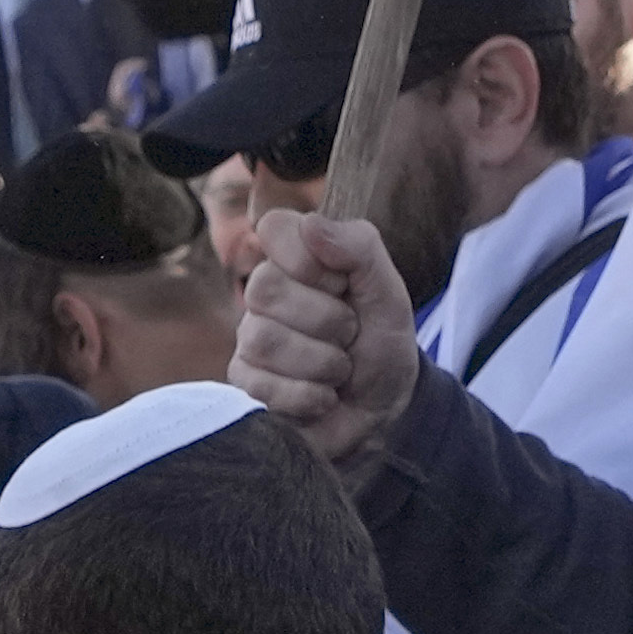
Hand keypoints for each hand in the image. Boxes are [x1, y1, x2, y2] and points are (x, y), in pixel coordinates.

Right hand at [232, 205, 426, 478]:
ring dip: (322, 362)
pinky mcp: (245, 381)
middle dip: (325, 319)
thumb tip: (310, 225)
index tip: (342, 283)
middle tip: (349, 333)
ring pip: (264, 339)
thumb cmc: (381, 343)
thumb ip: (359, 247)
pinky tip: (323, 396)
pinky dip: (309, 396)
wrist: (382, 408)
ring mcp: (250, 336)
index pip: (274, 228)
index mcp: (298, 257)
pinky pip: (263, 384)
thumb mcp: (387, 291)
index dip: (310, 259)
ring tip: (339, 369)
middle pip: (264, 287)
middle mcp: (266, 292)